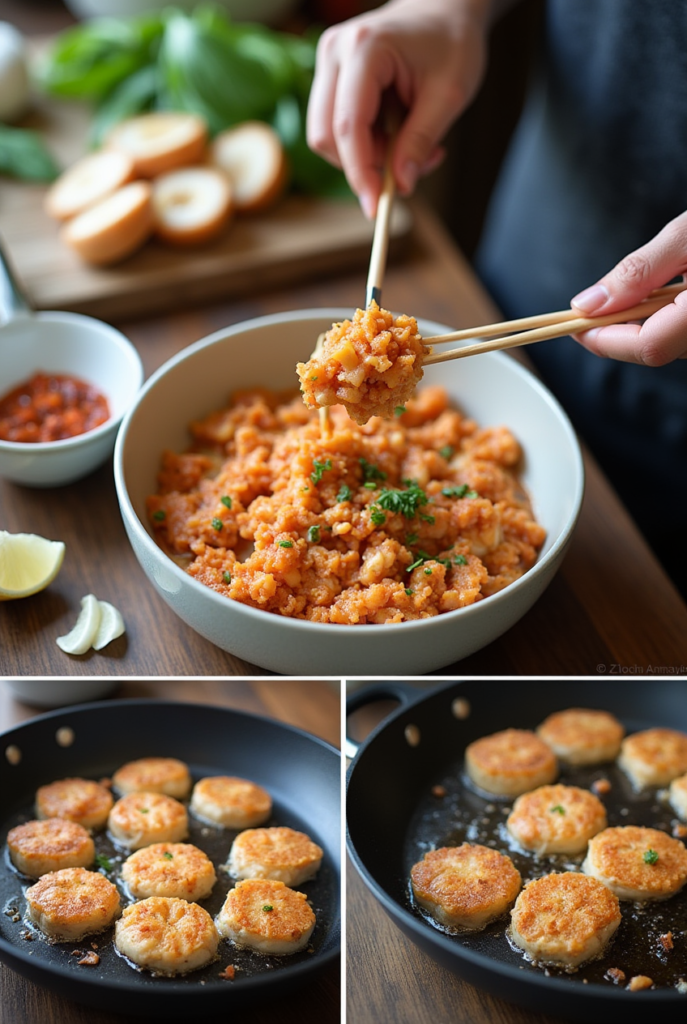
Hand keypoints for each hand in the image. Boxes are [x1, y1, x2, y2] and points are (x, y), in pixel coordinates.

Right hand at [306, 0, 489, 217]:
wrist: (443, 8)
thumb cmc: (452, 42)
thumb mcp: (449, 95)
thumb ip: (421, 141)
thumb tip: (401, 186)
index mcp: (365, 49)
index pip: (349, 126)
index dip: (360, 172)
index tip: (376, 207)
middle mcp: (335, 52)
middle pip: (326, 135)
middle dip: (362, 165)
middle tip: (406, 171)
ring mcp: (327, 62)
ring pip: (327, 135)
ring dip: (365, 155)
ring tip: (408, 144)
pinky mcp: (330, 75)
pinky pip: (336, 126)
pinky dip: (364, 143)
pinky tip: (395, 131)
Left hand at [571, 211, 686, 364]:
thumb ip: (640, 272)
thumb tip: (589, 304)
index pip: (648, 346)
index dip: (604, 340)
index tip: (572, 325)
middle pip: (660, 349)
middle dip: (620, 333)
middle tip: (591, 310)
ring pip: (676, 345)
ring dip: (644, 325)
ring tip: (632, 295)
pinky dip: (669, 318)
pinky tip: (667, 294)